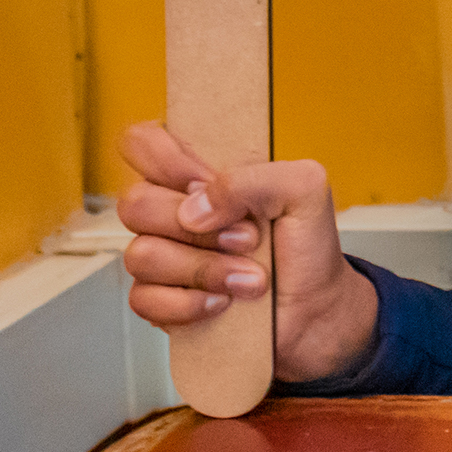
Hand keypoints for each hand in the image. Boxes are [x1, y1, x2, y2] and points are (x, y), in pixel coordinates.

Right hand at [116, 121, 379, 383]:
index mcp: (197, 172)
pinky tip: (224, 301)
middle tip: (248, 238)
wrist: (316, 309)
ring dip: (205, 269)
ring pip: (142, 255)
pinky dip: (191, 304)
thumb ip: (252, 176)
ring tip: (250, 277)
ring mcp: (161, 255)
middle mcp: (171, 209)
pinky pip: (145, 299)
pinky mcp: (158, 300)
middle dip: (198, 228)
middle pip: (135, 203)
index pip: (143, 142)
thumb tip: (197, 205)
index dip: (166, 161)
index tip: (208, 182)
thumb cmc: (305, 245)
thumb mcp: (303, 188)